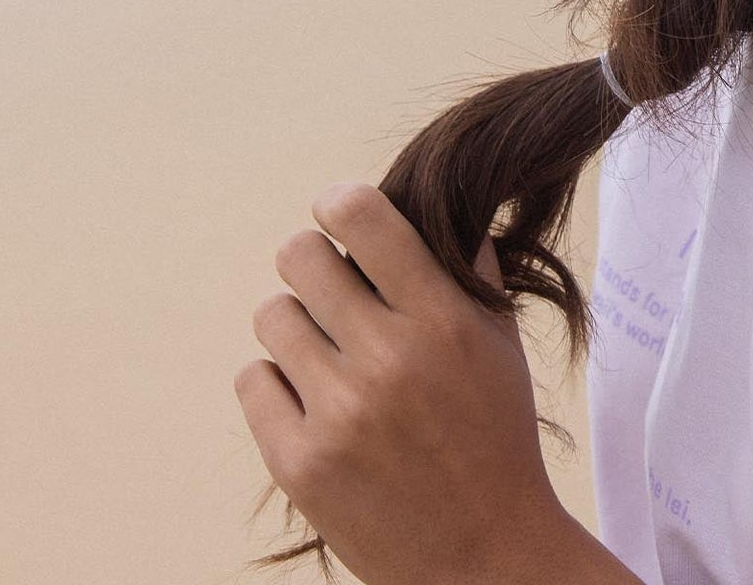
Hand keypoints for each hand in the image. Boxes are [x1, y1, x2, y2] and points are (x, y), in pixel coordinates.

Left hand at [235, 182, 628, 584]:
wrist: (483, 556)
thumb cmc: (495, 437)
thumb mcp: (500, 343)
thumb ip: (467, 267)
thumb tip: (432, 203)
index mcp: (441, 320)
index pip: (360, 216)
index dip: (339, 202)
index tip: (341, 214)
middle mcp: (386, 359)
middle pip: (299, 257)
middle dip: (313, 262)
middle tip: (333, 288)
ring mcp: (337, 414)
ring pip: (271, 315)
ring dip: (295, 325)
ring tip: (326, 352)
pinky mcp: (297, 463)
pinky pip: (252, 379)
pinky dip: (277, 382)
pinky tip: (312, 399)